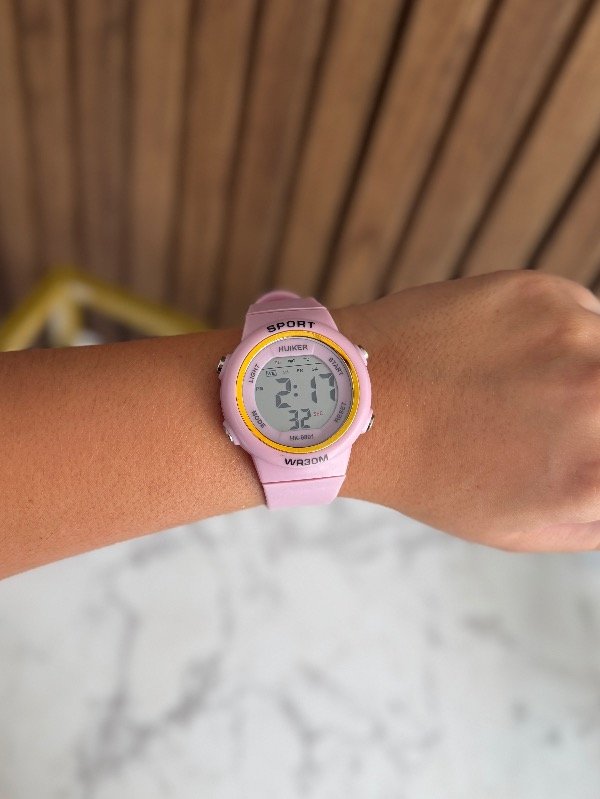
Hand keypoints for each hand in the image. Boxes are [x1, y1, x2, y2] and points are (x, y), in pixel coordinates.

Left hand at [338, 269, 599, 551]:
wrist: (359, 403)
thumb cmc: (433, 473)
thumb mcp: (523, 529)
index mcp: (596, 473)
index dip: (598, 452)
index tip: (586, 448)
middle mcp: (598, 397)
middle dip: (593, 412)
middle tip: (560, 413)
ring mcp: (573, 335)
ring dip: (589, 369)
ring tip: (530, 387)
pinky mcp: (542, 291)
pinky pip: (584, 313)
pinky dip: (565, 334)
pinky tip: (511, 353)